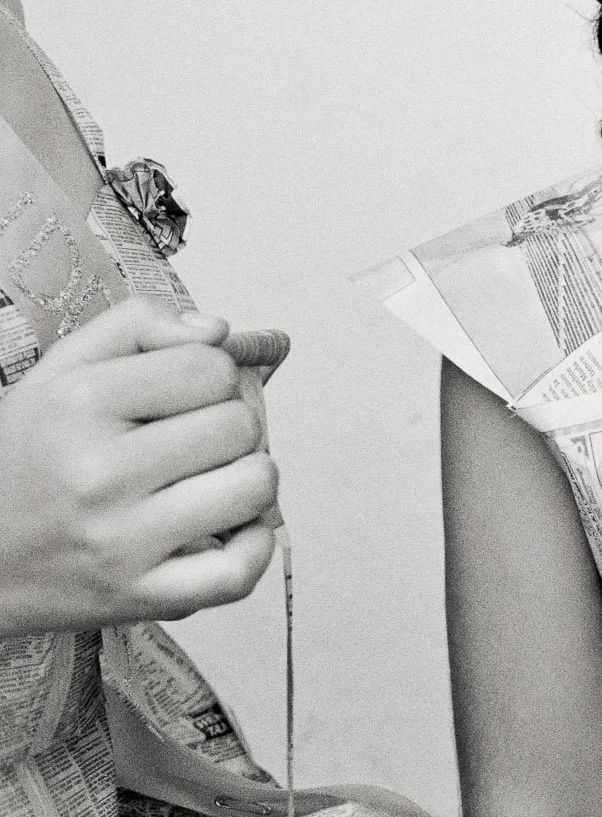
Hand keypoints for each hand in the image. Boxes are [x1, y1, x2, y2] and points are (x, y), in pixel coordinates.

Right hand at [0, 298, 278, 637]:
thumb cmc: (23, 462)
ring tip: (207, 483)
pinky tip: (227, 529)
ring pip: (255, 486)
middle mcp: (99, 472)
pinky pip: (239, 572)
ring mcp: (120, 541)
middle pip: (241, 425)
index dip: (210, 376)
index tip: (182, 397)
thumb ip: (136, 326)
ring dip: (246, 481)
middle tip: (189, 444)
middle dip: (228, 426)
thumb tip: (217, 330)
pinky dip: (253, 547)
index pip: (212, 367)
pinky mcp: (137, 597)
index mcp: (79, 405)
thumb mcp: (58, 374)